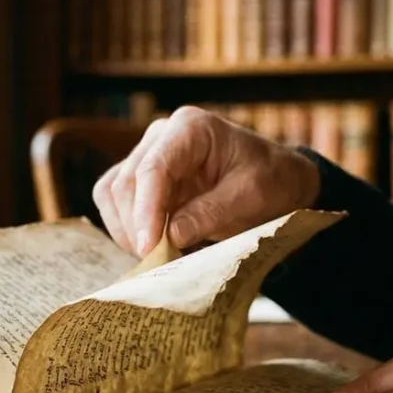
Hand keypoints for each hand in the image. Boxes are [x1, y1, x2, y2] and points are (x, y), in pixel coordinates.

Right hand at [93, 106, 320, 256]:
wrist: (279, 181)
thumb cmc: (271, 180)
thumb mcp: (251, 197)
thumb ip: (210, 213)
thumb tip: (168, 237)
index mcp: (190, 128)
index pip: (153, 168)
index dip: (146, 211)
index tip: (148, 248)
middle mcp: (162, 137)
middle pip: (126, 182)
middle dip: (136, 226)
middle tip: (157, 263)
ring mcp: (149, 156)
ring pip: (113, 194)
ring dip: (127, 230)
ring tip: (157, 258)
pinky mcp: (144, 181)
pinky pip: (117, 204)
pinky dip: (127, 229)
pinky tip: (152, 248)